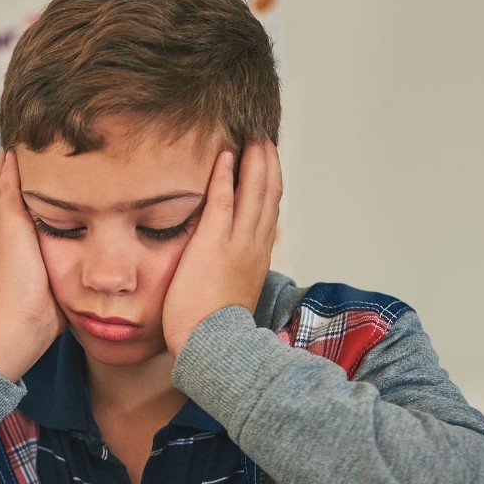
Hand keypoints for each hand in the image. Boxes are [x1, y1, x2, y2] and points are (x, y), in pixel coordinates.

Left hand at [0, 148, 63, 381]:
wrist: (26, 323)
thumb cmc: (14, 276)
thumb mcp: (9, 225)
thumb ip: (8, 191)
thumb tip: (8, 154)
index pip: (2, 173)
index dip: (16, 152)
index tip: (36, 130)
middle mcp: (11, 227)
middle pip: (22, 186)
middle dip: (37, 165)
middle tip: (61, 140)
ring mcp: (30, 242)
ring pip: (41, 204)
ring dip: (55, 186)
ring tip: (76, 164)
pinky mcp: (50, 257)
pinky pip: (59, 225)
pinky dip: (68, 210)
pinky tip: (85, 202)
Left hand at [162, 140, 282, 357]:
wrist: (214, 347)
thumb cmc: (216, 331)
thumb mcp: (233, 297)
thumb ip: (234, 277)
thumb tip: (231, 273)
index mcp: (257, 258)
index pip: (268, 213)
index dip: (270, 186)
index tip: (268, 166)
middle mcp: (254, 246)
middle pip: (268, 195)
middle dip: (268, 164)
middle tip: (264, 138)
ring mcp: (237, 243)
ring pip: (254, 192)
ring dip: (254, 161)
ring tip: (251, 136)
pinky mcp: (214, 244)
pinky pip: (223, 201)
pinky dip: (225, 176)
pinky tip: (224, 155)